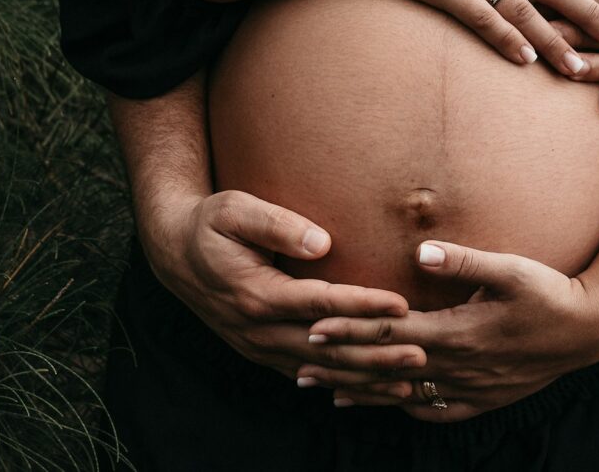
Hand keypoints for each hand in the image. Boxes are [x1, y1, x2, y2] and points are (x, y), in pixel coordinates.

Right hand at [142, 190, 425, 388]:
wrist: (176, 256)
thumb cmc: (210, 225)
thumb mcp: (232, 211)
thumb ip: (276, 224)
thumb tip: (323, 242)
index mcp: (255, 293)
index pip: (320, 303)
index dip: (362, 305)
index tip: (402, 304)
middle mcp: (258, 329)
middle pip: (327, 346)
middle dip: (376, 351)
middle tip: (422, 351)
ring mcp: (260, 346)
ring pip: (322, 369)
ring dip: (367, 375)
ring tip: (410, 377)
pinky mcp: (265, 352)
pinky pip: (310, 374)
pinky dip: (344, 384)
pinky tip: (375, 388)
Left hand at [296, 241, 598, 421]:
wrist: (587, 331)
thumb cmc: (548, 292)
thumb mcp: (511, 269)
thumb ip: (464, 262)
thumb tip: (420, 252)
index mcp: (459, 332)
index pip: (391, 332)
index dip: (350, 329)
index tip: (313, 325)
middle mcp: (458, 366)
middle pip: (387, 368)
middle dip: (342, 365)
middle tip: (299, 363)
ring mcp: (470, 388)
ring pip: (405, 393)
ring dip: (362, 390)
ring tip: (326, 389)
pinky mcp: (483, 399)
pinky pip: (435, 411)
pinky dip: (403, 407)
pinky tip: (384, 403)